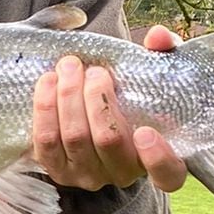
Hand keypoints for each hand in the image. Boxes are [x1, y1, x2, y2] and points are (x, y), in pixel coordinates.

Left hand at [31, 24, 187, 193]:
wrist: (94, 113)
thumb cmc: (132, 95)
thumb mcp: (154, 76)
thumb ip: (163, 55)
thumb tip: (158, 36)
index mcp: (160, 160)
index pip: (168, 174)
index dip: (158, 158)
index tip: (146, 132)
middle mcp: (124, 174)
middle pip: (107, 139)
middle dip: (96, 98)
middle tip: (94, 70)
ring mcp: (89, 176)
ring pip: (75, 137)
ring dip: (68, 96)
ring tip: (69, 66)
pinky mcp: (57, 171)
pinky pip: (45, 142)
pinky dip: (45, 107)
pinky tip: (49, 82)